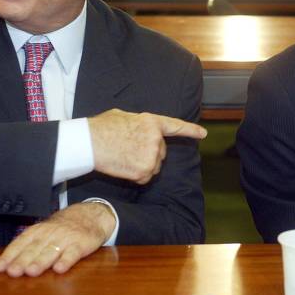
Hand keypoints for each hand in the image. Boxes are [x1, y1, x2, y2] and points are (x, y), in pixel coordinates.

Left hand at [0, 201, 115, 276]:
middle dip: (23, 260)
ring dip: (41, 261)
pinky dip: (66, 260)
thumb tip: (7, 263)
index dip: (10, 254)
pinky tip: (59, 268)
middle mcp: (51, 233)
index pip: (21, 242)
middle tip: (13, 271)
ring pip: (51, 250)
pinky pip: (73, 253)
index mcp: (39, 230)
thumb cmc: (63, 227)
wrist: (91, 215)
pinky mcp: (81, 244)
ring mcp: (66, 238)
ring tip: (32, 271)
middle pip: (34, 248)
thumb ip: (29, 245)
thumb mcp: (45, 231)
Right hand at [88, 109, 206, 184]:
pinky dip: (135, 176)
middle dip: (148, 153)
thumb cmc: (102, 127)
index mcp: (152, 122)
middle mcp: (156, 138)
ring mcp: (152, 155)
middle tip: (127, 149)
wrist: (91, 142)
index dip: (190, 130)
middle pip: (160, 152)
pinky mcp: (145, 171)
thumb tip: (137, 129)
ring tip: (123, 157)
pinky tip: (123, 166)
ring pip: (153, 166)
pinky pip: (145, 178)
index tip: (203, 134)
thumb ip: (138, 123)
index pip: (176, 127)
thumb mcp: (123, 116)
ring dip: (142, 165)